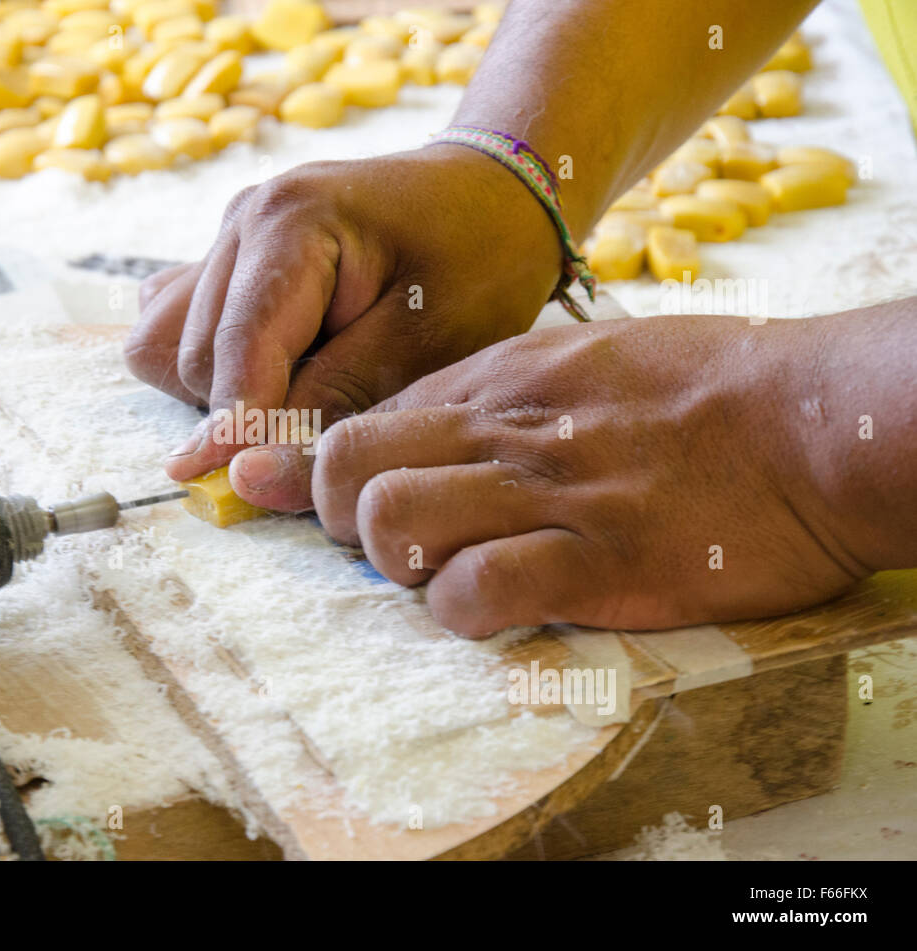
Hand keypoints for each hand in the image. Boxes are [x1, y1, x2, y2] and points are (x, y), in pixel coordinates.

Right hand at [124, 145, 563, 508]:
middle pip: (193, 356)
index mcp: (289, 222)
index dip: (238, 425)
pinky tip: (281, 365)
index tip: (246, 485)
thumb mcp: (424, 341)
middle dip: (243, 407)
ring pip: (169, 346)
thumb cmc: (476, 261)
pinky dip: (215, 365)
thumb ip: (334, 400)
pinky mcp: (229, 260)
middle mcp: (242, 221)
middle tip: (325, 418)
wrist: (491, 195)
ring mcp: (229, 238)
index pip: (236, 347)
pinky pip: (179, 327)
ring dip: (222, 389)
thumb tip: (254, 466)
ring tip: (305, 388)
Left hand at [308, 314, 869, 636]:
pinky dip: (465, 611)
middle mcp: (506, 431)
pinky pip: (477, 591)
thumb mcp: (590, 358)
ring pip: (394, 523)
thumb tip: (435, 422)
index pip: (362, 417)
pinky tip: (498, 608)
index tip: (273, 488)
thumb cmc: (711, 388)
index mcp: (502, 381)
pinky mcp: (595, 561)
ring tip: (448, 573)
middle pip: (349, 467)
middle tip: (387, 542)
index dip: (308, 464)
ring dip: (401, 564)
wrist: (818, 419)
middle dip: (340, 516)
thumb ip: (504, 390)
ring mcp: (546, 494)